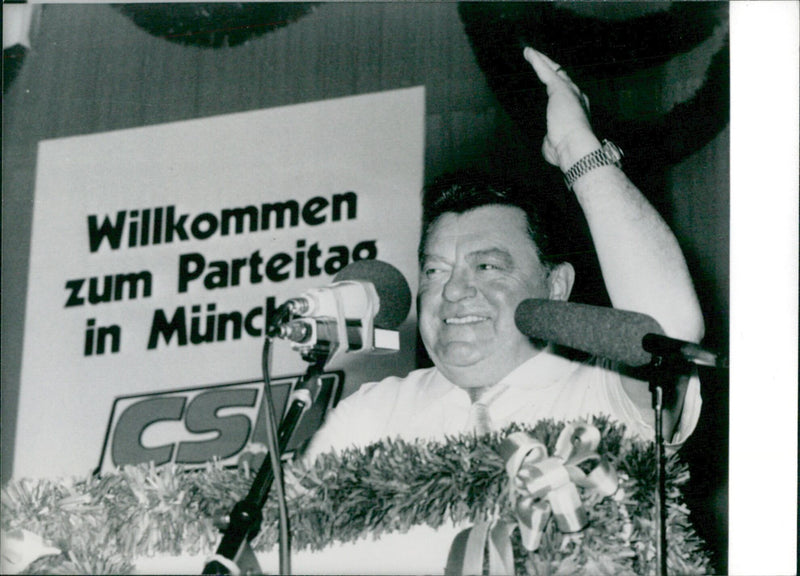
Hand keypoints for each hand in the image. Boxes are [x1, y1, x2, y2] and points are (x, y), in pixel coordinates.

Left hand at [523, 47, 600, 171]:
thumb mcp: (555, 144)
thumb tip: (547, 141)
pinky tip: (528, 53)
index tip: (549, 82)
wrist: (575, 147)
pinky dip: (537, 61)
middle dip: (551, 68)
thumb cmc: (566, 150)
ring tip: (532, 53)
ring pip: (555, 70)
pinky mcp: (559, 88)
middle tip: (540, 61)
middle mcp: (577, 97)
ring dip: (543, 61)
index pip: (567, 94)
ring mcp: (569, 91)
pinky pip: (546, 70)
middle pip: (562, 77)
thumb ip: (550, 139)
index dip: (558, 86)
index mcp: (578, 111)